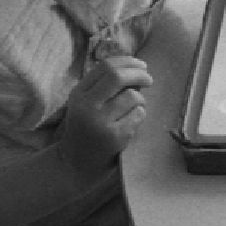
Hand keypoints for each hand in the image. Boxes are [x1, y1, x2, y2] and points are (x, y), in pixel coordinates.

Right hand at [57, 54, 152, 179]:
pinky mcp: (114, 136)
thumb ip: (104, 85)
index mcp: (79, 93)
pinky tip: (130, 123)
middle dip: (139, 74)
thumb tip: (136, 67)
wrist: (76, 163)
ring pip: (132, 96)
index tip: (141, 65)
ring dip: (140, 100)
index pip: (105, 66)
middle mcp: (87, 105)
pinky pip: (138, 115)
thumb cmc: (86, 128)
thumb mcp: (86, 103)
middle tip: (149, 79)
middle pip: (118, 76)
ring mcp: (100, 121)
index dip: (128, 62)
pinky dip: (140, 115)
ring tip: (134, 109)